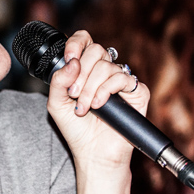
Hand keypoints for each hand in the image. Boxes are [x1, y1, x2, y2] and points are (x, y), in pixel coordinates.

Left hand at [47, 30, 148, 174]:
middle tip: (74, 94)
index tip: (69, 59)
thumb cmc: (76, 130)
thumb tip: (72, 62)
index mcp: (86, 69)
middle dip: (81, 73)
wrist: (93, 153)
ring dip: (90, 88)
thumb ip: (58, 80)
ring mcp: (122, 81)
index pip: (85, 40)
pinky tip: (99, 105)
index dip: (76, 44)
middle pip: (96, 50)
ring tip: (84, 107)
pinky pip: (123, 78)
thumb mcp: (56, 103)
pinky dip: (107, 90)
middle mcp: (105, 72)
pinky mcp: (137, 92)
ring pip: (107, 66)